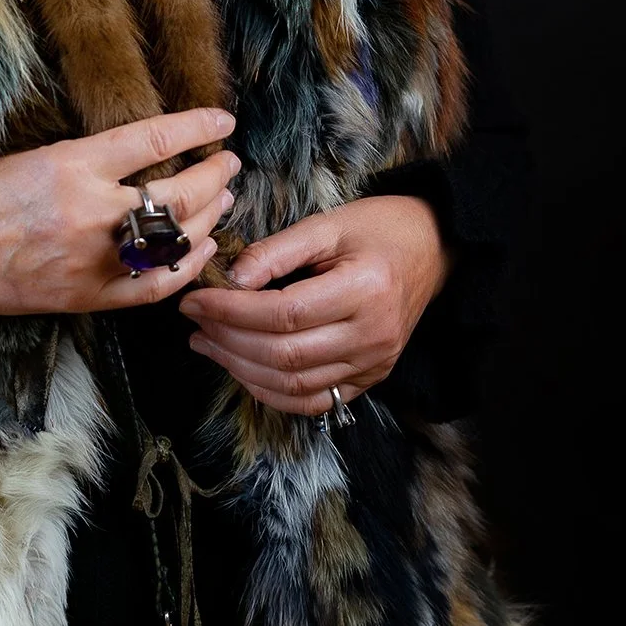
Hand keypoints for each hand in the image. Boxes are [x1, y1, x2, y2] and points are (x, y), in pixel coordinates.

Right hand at [0, 108, 239, 326]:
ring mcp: (94, 257)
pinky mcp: (89, 295)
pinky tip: (203, 248)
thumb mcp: (32, 156)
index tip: (223, 122)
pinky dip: (186, 266)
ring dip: (209, 216)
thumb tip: (141, 156)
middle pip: (179, 192)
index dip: (196, 129)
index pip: (154, 139)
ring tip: (224, 198)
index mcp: (73, 163)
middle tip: (229, 163)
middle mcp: (91, 209)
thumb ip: (87, 160)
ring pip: (175, 238)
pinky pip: (154, 285)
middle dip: (214, 175)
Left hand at [177, 194, 451, 414]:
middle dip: (228, 340)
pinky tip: (242, 370)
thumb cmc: (378, 229)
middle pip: (285, 355)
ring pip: (295, 385)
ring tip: (207, 343)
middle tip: (194, 321)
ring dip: (241, 369)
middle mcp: (373, 335)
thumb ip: (277, 251)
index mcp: (365, 289)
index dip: (231, 310)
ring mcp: (374, 363)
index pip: (283, 313)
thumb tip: (230, 279)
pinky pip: (314, 401)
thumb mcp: (327, 224)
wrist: (432, 249)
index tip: (195, 299)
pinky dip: (272, 393)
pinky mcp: (370, 378)